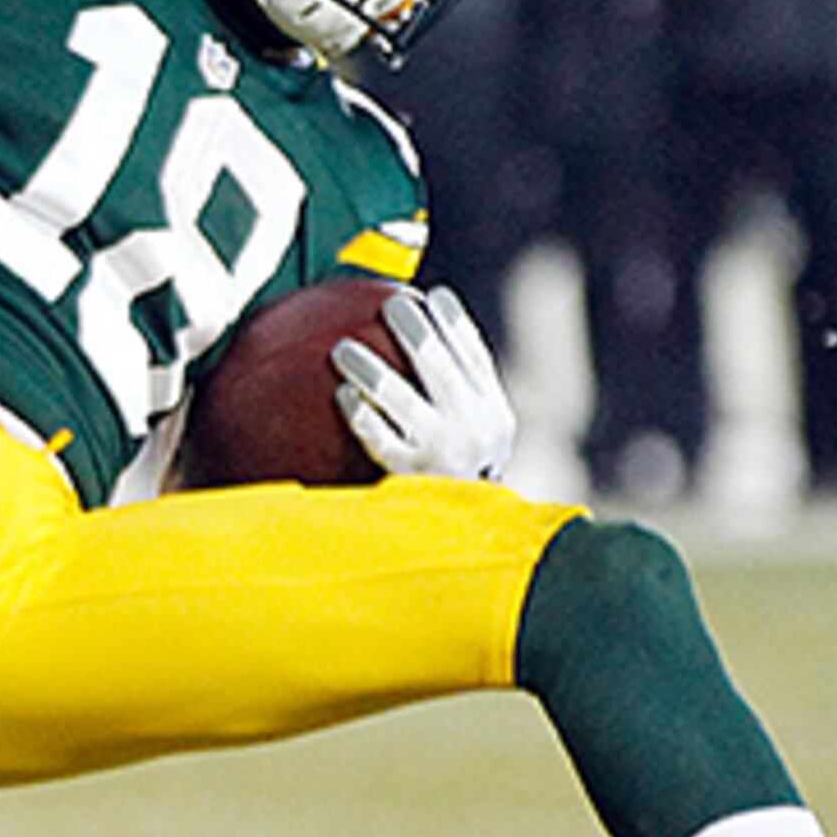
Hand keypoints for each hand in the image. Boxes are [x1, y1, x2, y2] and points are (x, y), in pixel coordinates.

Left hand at [332, 284, 514, 480]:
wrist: (462, 542)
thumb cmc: (455, 482)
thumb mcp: (476, 444)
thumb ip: (458, 403)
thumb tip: (419, 350)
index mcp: (495, 418)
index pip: (476, 359)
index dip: (456, 323)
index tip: (435, 294)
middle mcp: (475, 433)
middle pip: (441, 369)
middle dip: (416, 331)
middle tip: (390, 304)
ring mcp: (442, 455)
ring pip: (403, 400)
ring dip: (371, 369)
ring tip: (341, 347)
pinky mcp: (410, 478)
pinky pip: (379, 439)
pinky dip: (361, 414)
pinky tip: (342, 394)